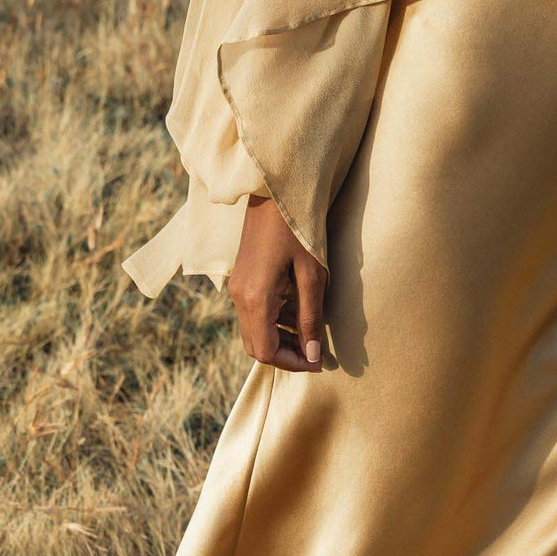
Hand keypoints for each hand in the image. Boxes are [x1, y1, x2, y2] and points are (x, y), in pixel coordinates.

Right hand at [227, 194, 326, 372]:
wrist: (275, 192)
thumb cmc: (298, 230)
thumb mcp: (312, 276)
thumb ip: (310, 318)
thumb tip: (312, 355)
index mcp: (256, 300)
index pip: (268, 352)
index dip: (293, 363)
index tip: (319, 361)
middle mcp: (240, 299)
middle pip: (257, 348)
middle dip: (286, 356)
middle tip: (315, 354)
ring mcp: (237, 289)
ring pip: (254, 332)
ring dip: (281, 340)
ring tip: (311, 334)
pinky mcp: (241, 280)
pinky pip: (254, 315)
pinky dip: (275, 323)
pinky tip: (298, 313)